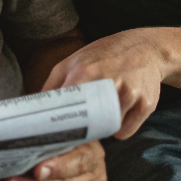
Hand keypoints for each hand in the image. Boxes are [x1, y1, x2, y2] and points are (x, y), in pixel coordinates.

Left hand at [42, 29, 166, 138]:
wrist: (145, 48)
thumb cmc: (103, 55)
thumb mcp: (72, 61)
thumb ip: (52, 85)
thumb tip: (34, 110)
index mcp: (86, 72)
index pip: (68, 107)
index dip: (60, 123)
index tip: (53, 132)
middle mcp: (110, 83)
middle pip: (88, 124)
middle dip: (81, 129)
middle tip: (76, 128)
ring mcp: (130, 95)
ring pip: (107, 129)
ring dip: (101, 128)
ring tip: (100, 112)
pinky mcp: (146, 105)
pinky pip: (125, 132)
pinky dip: (118, 128)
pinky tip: (117, 113)